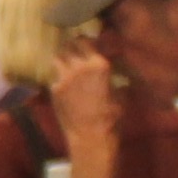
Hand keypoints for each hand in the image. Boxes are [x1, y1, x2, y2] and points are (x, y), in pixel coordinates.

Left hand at [50, 42, 119, 158]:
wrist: (90, 136)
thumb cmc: (111, 118)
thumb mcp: (121, 97)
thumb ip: (119, 83)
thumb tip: (123, 80)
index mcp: (98, 64)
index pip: (86, 41)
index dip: (85, 41)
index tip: (87, 42)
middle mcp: (79, 66)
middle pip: (68, 46)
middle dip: (71, 47)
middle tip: (75, 50)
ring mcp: (63, 77)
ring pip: (57, 58)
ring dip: (62, 58)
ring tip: (66, 63)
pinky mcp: (54, 89)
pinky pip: (54, 76)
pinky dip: (58, 76)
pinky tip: (63, 82)